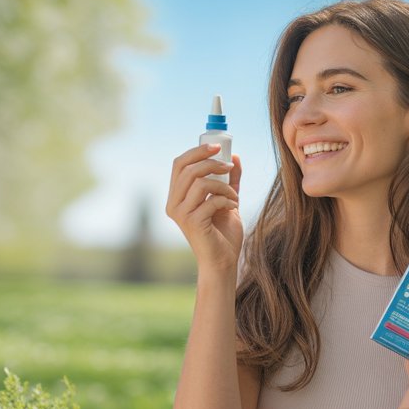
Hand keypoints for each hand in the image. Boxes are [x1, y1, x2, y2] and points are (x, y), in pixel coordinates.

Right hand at [166, 144, 242, 271]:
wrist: (224, 262)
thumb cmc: (223, 234)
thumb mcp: (227, 199)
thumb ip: (230, 179)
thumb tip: (235, 156)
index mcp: (176, 197)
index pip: (179, 164)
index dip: (196, 151)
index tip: (217, 146)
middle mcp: (173, 204)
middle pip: (188, 169)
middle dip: (211, 162)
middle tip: (229, 166)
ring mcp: (181, 214)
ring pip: (200, 183)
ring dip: (223, 185)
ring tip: (234, 195)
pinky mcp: (193, 222)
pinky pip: (211, 199)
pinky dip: (226, 199)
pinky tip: (233, 207)